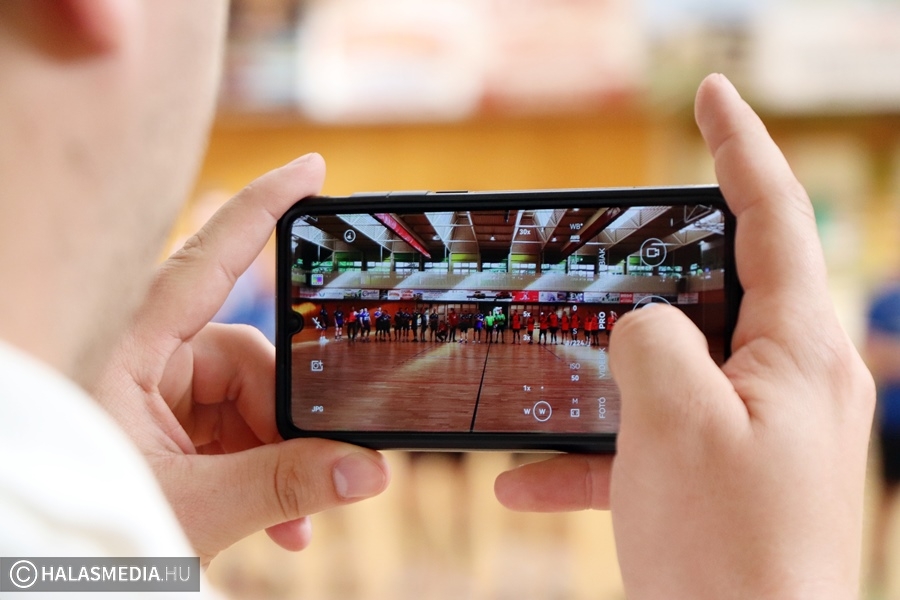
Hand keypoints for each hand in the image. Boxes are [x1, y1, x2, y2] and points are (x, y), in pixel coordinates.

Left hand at [93, 154, 389, 564]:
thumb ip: (282, 485)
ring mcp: (152, 392)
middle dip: (288, 421)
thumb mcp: (191, 507)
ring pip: (246, 402)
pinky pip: (230, 430)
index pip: (206, 259)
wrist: (27, 565)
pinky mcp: (163, 425)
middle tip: (319, 470)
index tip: (314, 170)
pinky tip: (276, 518)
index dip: (264, 207)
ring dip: (277, 458)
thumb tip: (368, 470)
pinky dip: (257, 469)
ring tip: (291, 516)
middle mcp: (139, 356)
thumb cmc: (78, 524)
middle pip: (248, 359)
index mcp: (123, 347)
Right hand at [495, 74, 873, 597]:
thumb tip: (644, 327)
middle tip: (607, 252)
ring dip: (601, 384)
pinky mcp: (722, 477)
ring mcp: (755, 431)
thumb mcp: (673, 420)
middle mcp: (787, 383)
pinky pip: (650, 445)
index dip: (740, 144)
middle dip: (655, 273)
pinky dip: (593, 456)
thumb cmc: (727, 551)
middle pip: (719, 290)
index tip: (712, 94)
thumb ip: (652, 340)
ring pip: (670, 372)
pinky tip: (523, 482)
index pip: (775, 214)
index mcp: (797, 351)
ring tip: (549, 380)